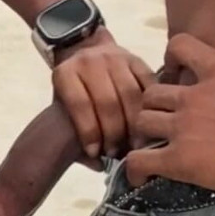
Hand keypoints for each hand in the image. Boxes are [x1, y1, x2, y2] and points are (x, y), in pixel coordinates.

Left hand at [52, 30, 154, 160]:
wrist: (85, 52)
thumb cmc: (74, 89)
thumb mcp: (63, 105)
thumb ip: (73, 135)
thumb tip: (96, 164)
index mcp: (65, 74)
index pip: (79, 104)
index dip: (89, 131)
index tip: (96, 153)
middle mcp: (89, 62)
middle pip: (107, 101)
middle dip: (114, 132)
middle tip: (118, 152)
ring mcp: (114, 57)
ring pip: (130, 94)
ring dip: (135, 123)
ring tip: (136, 144)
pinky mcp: (136, 59)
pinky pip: (148, 85)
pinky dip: (151, 107)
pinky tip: (151, 124)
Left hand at [125, 33, 214, 192]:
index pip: (180, 46)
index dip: (173, 58)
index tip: (175, 71)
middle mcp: (193, 96)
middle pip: (153, 93)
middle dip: (154, 105)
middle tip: (164, 119)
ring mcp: (182, 127)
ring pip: (143, 122)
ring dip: (145, 133)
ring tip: (152, 146)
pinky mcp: (179, 159)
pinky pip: (141, 161)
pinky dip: (136, 168)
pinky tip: (139, 177)